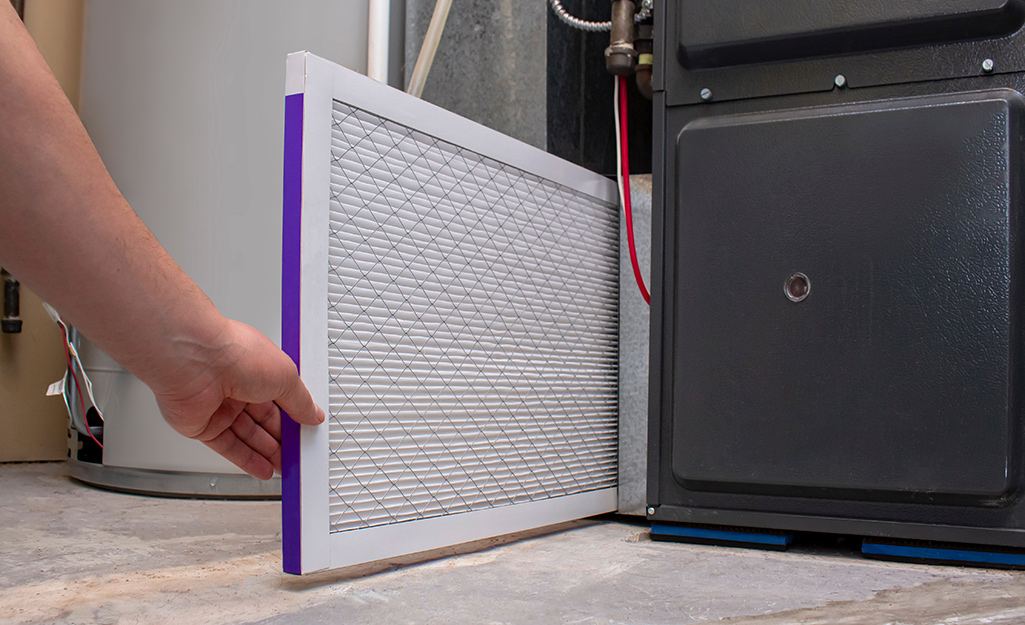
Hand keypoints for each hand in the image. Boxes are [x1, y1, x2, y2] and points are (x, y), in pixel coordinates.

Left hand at [148, 320, 324, 479]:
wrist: (193, 360)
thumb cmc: (234, 353)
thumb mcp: (286, 377)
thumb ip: (300, 401)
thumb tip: (313, 414)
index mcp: (258, 369)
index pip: (281, 399)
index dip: (295, 417)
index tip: (307, 432)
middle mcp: (237, 385)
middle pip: (265, 420)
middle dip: (283, 439)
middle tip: (299, 454)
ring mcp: (219, 406)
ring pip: (247, 436)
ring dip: (268, 453)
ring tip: (286, 467)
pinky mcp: (203, 425)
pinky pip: (228, 447)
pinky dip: (246, 460)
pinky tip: (263, 470)